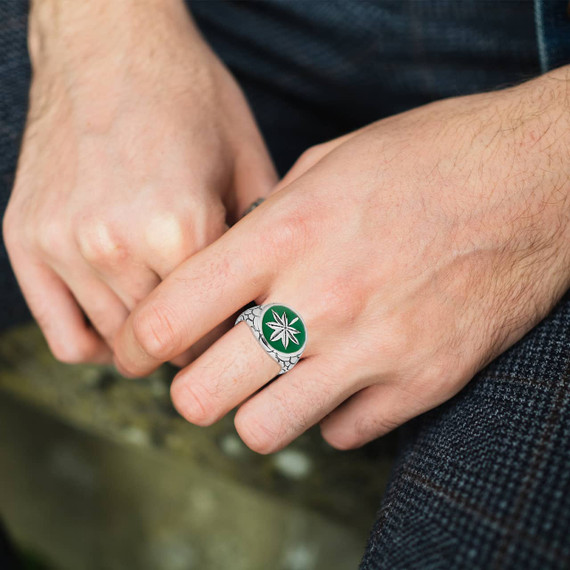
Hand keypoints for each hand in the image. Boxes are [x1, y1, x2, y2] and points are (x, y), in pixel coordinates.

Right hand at [2, 0, 275, 363]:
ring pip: (117, 342)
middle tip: (207, 328)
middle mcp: (115, 243)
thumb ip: (257, 236)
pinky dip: (94, 341)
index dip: (233, 335)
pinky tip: (119, 320)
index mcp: (181, 226)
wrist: (110, 39)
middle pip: (166, 343)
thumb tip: (264, 292)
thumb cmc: (187, 95)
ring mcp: (64, 244)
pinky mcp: (26, 240)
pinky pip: (62, 333)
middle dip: (194, 342)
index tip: (239, 330)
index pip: (214, 327)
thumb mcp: (247, 160)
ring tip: (169, 321)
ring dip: (148, 342)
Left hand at [113, 70, 569, 451]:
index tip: (146, 348)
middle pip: (203, 396)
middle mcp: (320, 300)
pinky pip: (344, 434)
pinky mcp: (423, 383)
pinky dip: (333, 414)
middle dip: (195, 390)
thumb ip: (266, 224)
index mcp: (284, 236)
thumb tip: (228, 273)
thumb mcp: (327, 166)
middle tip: (210, 372)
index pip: (170, 318)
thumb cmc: (428, 159)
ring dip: (258, 412)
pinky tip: (346, 379)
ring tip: (276, 383)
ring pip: (265, 431)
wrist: (535, 178)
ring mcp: (374, 350)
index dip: (140, 343)